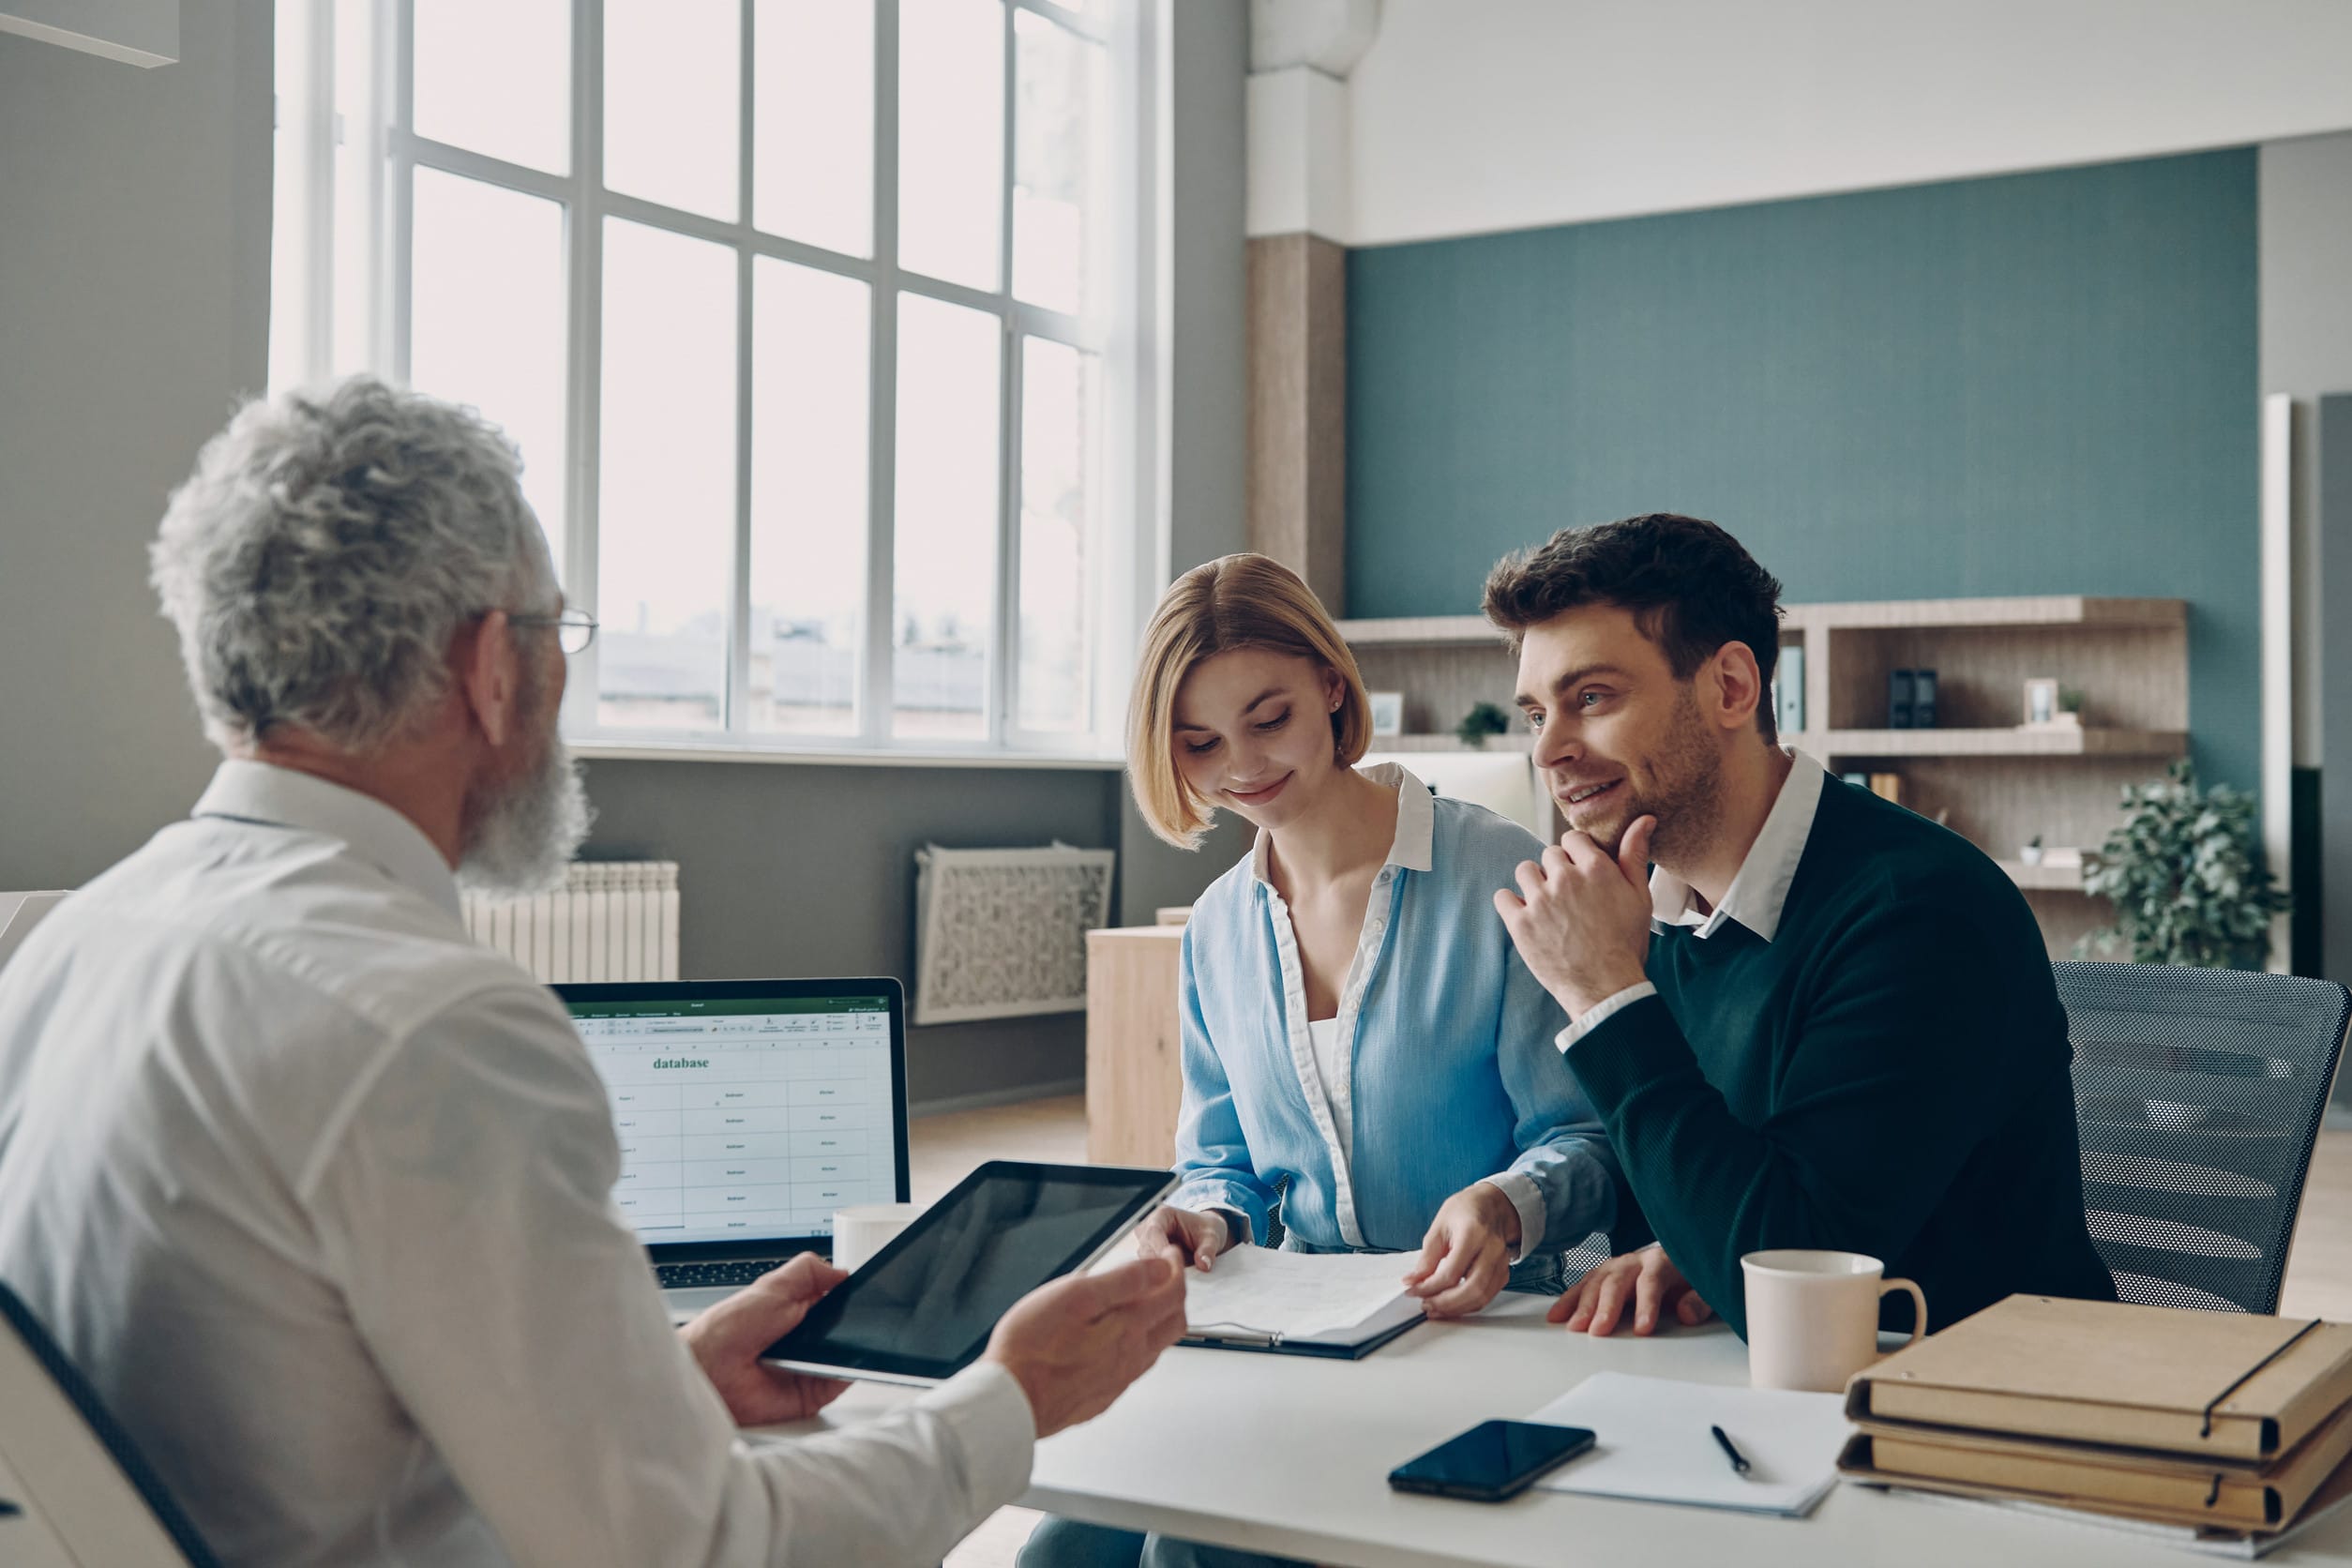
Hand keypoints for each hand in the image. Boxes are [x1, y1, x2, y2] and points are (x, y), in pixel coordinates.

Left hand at [681, 1253, 854, 1424]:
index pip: (836, 1302)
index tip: (866, 1292)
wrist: (710, 1370)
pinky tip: (842, 1361)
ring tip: (844, 1338)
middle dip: (855, 1323)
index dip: (851, 1298)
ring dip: (852, 1348)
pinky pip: (840, 1383)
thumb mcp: (772, 1285)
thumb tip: (842, 1271)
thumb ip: (808, 1272)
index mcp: (798, 1311)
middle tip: (856, 1316)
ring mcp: (810, 1367)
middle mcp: (806, 1339)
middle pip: (846, 1329)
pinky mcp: (811, 1394)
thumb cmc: (728, 1329)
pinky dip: (847, 1372)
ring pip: (848, 1356)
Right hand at [983, 1256, 1188, 1437]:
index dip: (1176, 1268)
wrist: (1010, 1402)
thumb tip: (1160, 1269)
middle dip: (1175, 1295)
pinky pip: (1132, 1369)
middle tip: (1162, 1277)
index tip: (1168, 1256)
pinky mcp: (1100, 1397)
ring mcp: (1117, 1381)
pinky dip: (1135, 1346)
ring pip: (1154, 1348)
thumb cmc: (1032, 1348)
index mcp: (1129, 1328)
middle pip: (1174, 1323)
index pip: (1174, 1294)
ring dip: (1156, 1322)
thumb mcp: (1076, 1295)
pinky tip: (1113, 1340)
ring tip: (1139, 1304)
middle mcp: (1131, 1359)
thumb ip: (1124, 1281)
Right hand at [1133, 1204, 1230, 1272]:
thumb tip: (1204, 1264)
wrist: (1204, 1235)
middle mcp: (1148, 1227)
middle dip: (1159, 1265)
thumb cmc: (1204, 1231)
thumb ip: (1208, 1250)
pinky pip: (1148, 1270)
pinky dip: (1158, 1277)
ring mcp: (1145, 1243)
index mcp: (1163, 1215)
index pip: (1153, 1231)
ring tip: (1175, 1281)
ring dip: (1158, 1273)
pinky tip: (1170, 1283)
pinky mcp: (1146, 1257)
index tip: (1170, 1265)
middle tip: (1176, 1279)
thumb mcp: (1211, 1238)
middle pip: (1145, 1248)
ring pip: (1144, 1261)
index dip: (1159, 1249)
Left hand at [1401, 1181, 1519, 1317]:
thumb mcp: (1439, 1226)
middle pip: (1472, 1289)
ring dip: (1456, 1308)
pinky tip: (1452, 1303)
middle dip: (1445, 1304)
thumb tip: (1413, 1281)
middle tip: (1426, 1305)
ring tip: (1435, 1307)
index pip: (1451, 1272)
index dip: (1429, 1287)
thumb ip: (1427, 1257)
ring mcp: (1501, 1262)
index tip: (1413, 1290)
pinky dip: (1468, 1305)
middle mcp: (1491, 1249)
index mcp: (1473, 1233)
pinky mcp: (1503, 1272)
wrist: (1492, 1204)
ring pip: (1482, 1297)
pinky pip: (1487, 1296)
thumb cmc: (1465, 1210)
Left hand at [1494, 816, 1657, 1017]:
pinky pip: (1502, 897)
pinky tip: (1526, 915)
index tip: (1580, 872)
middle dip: (1557, 871)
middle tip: (1568, 897)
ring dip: (1534, 883)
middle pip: (1548, 854)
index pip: (1572, 839)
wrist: (1606, 987)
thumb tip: (1643, 819)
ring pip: (1525, 871)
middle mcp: (1565, 879)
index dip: (1576, 854)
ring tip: (1548, 906)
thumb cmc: (1627, 943)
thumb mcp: (1639, 896)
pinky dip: (1511, 904)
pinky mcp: (1520, 923)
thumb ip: (1635, 854)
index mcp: (1595, 868)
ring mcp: (1540, 901)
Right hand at [1546, 1244, 1712, 1335]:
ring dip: (1582, 1304)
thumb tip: (1686, 1314)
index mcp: (1662, 1262)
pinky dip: (1570, 1299)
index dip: (1646, 1305)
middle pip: (1617, 1282)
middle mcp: (1635, 1260)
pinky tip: (1558, 1314)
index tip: (1642, 1329)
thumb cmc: (1693, 1278)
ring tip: (1573, 1326)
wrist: (1685, 1258)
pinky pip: (1585, 1284)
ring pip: (1596, 1281)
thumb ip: (1700, 1301)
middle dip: (1605, 1307)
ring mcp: (1617, 1265)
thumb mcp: (1708, 1289)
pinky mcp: (1605, 1273)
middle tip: (1597, 1331)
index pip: (1651, 1282)